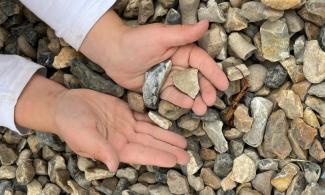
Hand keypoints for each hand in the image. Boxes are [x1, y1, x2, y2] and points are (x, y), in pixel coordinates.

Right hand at [15, 75, 188, 171]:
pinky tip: (168, 126)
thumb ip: (100, 149)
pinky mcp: (125, 113)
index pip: (141, 154)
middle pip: (150, 145)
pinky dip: (157, 123)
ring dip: (166, 137)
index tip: (174, 160)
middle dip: (168, 150)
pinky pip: (144, 119)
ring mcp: (125, 127)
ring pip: (151, 133)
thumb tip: (113, 165)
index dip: (158, 156)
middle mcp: (123, 139)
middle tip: (187, 155)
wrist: (64, 105)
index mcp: (114, 148)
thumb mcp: (83, 136)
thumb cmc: (70, 122)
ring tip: (183, 143)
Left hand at [80, 10, 228, 114]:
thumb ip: (183, 34)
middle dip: (206, 90)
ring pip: (187, 89)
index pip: (202, 62)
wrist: (112, 54)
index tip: (224, 85)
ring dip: (196, 99)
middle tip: (210, 102)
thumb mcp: (160, 36)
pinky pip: (172, 95)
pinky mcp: (159, 87)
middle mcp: (178, 63)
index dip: (213, 73)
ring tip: (201, 109)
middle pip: (197, 78)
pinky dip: (180, 100)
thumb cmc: (135, 41)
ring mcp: (169, 76)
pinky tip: (187, 105)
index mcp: (181, 49)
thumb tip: (206, 24)